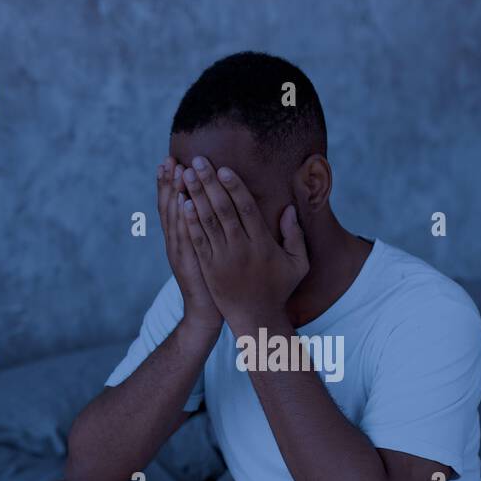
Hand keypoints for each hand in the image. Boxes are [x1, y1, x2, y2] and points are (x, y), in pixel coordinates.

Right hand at [157, 157, 220, 332]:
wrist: (206, 312)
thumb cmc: (212, 280)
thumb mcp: (204, 250)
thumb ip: (203, 228)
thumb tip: (207, 203)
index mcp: (180, 236)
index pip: (172, 204)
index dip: (169, 183)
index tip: (171, 160)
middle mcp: (176, 241)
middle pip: (169, 206)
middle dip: (169, 182)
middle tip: (170, 158)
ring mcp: (180, 251)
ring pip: (175, 217)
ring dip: (175, 193)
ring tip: (177, 171)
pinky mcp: (190, 262)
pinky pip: (185, 236)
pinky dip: (183, 219)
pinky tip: (184, 201)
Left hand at [179, 157, 307, 330]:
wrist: (255, 319)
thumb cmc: (279, 289)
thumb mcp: (298, 264)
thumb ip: (296, 235)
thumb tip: (289, 208)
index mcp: (263, 244)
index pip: (246, 209)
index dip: (234, 187)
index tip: (223, 168)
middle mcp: (241, 249)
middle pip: (223, 210)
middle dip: (209, 183)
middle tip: (197, 161)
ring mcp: (222, 259)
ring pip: (207, 222)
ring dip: (195, 196)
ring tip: (185, 175)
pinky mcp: (209, 268)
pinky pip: (197, 241)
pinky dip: (189, 221)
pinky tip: (182, 203)